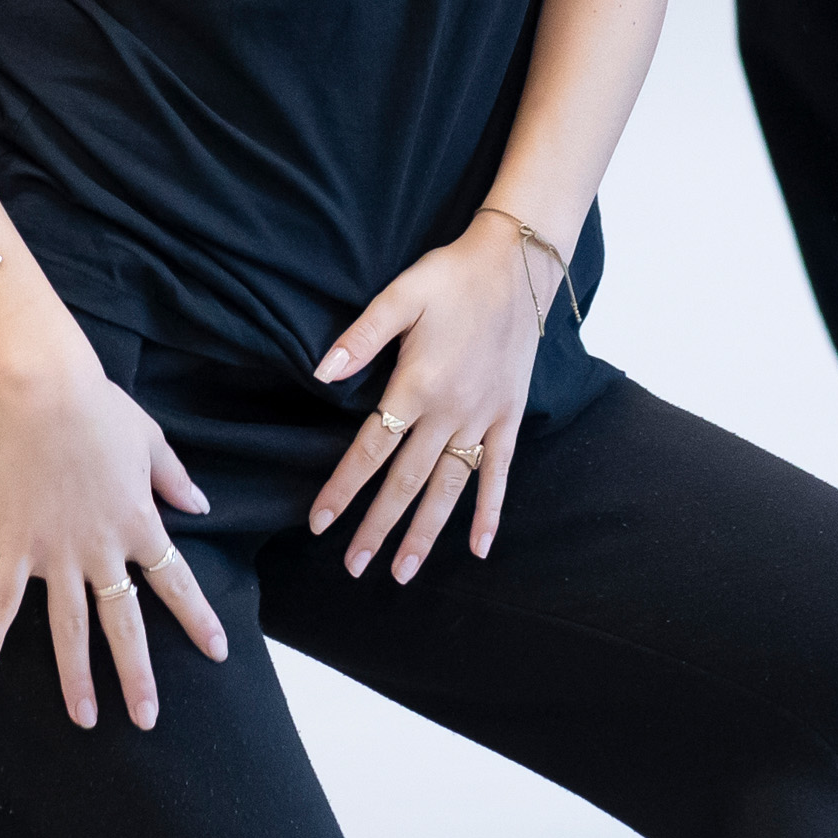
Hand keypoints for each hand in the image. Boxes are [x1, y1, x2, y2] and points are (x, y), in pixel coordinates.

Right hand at [0, 359, 225, 729]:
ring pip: (69, 627)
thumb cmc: (100, 408)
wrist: (44, 390)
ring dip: (75, 676)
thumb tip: (202, 508)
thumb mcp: (153, 441)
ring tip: (83, 719)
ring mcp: (57, 553)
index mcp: (140, 524)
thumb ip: (176, 481)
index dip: (198, 620)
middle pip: (124, 624)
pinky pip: (2, 602)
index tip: (218, 653)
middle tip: (146, 719)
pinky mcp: (16, 546)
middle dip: (136, 674)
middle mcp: (102, 550)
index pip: (177, 584)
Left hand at [310, 220, 555, 579]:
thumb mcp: (400, 295)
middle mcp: (450, 412)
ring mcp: (483, 419)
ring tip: (403, 571)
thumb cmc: (452, 277)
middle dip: (378, 527)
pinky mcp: (509, 418)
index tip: (320, 523)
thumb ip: (361, 337)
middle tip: (354, 566)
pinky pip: (499, 474)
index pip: (371, 449)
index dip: (344, 488)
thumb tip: (321, 372)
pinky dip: (490, 512)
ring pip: (449, 489)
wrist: (517, 266)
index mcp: (417, 385)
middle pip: (407, 482)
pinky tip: (480, 548)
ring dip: (425, 533)